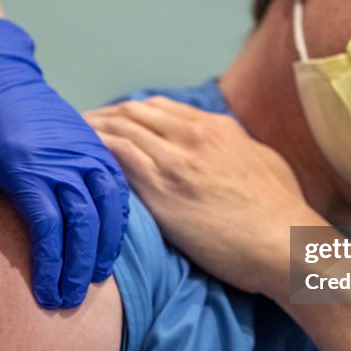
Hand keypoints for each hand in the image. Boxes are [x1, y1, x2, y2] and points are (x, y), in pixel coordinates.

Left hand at [0, 16, 128, 307]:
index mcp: (22, 164)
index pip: (48, 226)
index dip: (51, 266)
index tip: (46, 297)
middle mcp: (59, 157)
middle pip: (82, 222)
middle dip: (79, 266)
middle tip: (71, 300)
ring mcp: (82, 148)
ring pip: (106, 206)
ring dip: (104, 246)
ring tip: (95, 279)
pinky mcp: (93, 143)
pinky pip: (116, 186)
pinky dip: (116, 218)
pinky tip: (108, 244)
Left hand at [85, 96, 320, 297]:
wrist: (288, 242)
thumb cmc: (283, 213)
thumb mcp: (263, 164)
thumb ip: (238, 149)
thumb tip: (226, 147)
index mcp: (217, 128)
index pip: (159, 108)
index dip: (128, 113)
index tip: (109, 121)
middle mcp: (194, 135)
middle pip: (133, 113)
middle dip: (101, 117)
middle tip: (73, 128)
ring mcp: (177, 160)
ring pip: (120, 130)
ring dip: (89, 131)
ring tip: (62, 140)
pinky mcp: (164, 190)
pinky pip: (118, 158)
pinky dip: (94, 151)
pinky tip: (74, 157)